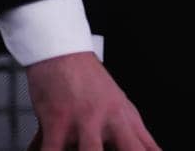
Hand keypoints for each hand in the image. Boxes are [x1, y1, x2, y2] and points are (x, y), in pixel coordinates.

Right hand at [26, 51, 159, 150]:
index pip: (147, 147)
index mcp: (128, 119)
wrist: (63, 53)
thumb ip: (128, 134)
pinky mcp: (58, 120)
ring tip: (73, 149)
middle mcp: (111, 120)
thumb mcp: (118, 105)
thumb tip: (148, 150)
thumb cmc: (88, 82)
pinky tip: (46, 150)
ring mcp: (86, 120)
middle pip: (130, 149)